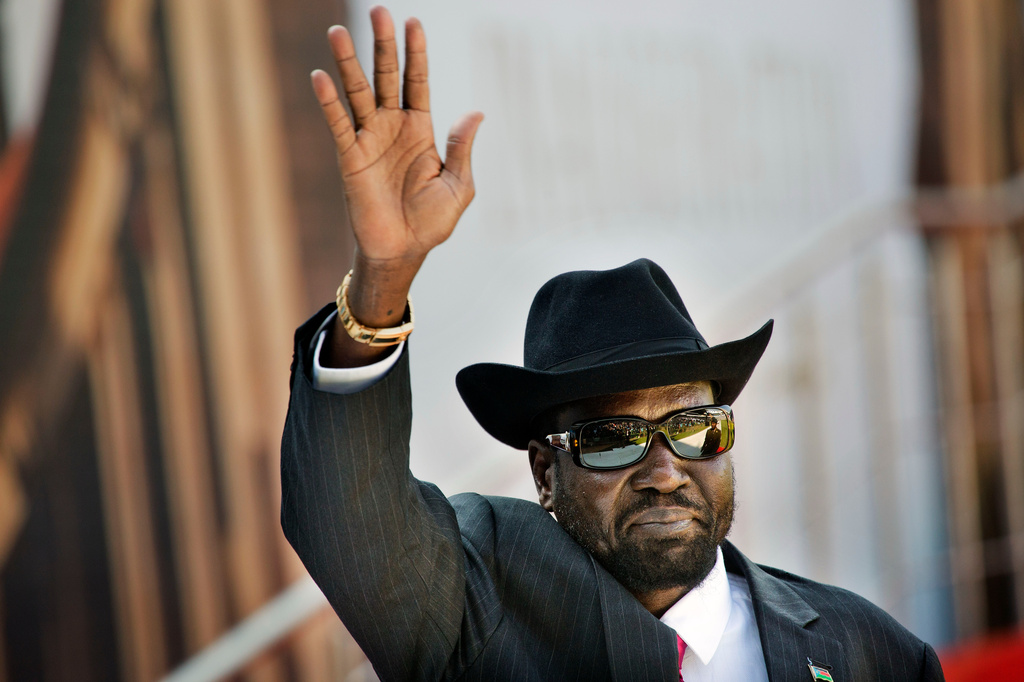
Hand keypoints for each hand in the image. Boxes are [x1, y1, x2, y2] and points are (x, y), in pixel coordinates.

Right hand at [312, 6, 482, 365]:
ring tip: (338, 32)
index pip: (418, 82)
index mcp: (421, 130)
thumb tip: (476, 113)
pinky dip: (329, 103)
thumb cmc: (432, 222)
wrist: (403, 251)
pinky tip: (320, 77)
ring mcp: (370, 139)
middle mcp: (393, 127)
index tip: (413, 22)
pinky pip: (339, 125)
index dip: (416, 54)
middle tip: (378, 11)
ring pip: (358, 93)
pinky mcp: (351, 158)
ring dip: (348, 63)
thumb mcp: (459, 186)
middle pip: (387, 77)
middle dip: (383, 45)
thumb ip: (462, 149)